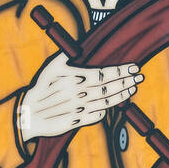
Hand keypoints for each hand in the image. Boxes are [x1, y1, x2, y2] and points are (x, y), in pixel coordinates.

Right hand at [18, 52, 142, 141]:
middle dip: (127, 81)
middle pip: (110, 87)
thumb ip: (66, 58)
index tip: (134, 67)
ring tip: (133, 89)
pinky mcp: (78, 121)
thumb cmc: (40, 89)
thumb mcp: (50, 68)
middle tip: (140, 77)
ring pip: (107, 101)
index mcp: (77, 79)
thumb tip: (77, 45)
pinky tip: (114, 104)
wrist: (28, 115)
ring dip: (122, 95)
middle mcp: (81, 94)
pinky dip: (107, 109)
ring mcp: (81, 109)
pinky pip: (97, 115)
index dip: (122, 71)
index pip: (105, 73)